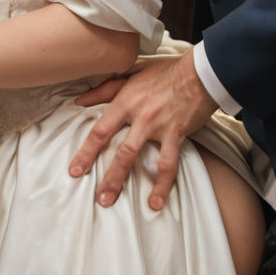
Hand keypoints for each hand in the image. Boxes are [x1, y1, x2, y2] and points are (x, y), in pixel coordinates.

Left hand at [70, 50, 217, 211]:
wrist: (200, 73)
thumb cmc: (166, 72)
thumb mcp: (131, 74)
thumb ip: (105, 89)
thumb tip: (80, 100)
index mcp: (125, 101)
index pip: (100, 131)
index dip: (86, 152)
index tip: (75, 170)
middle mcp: (140, 116)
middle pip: (119, 151)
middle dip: (106, 176)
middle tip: (97, 197)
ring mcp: (158, 127)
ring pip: (138, 159)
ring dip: (124, 182)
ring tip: (114, 202)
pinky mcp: (176, 134)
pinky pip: (168, 164)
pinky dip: (162, 185)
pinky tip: (155, 201)